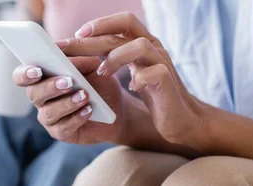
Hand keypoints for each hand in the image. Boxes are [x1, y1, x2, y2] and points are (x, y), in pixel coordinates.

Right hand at [12, 57, 125, 143]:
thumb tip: (63, 53)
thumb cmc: (100, 84)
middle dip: (49, 87)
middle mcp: (41, 98)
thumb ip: (78, 57)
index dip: (24, 73)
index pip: (22, 75)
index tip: (37, 70)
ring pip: (48, 112)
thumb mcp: (93, 66)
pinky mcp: (61, 133)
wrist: (117, 109)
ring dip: (67, 103)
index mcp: (43, 78)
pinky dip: (76, 118)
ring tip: (84, 96)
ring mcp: (49, 117)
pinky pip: (63, 128)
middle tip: (68, 82)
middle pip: (33, 93)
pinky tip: (88, 111)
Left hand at [61, 12, 208, 144]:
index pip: (121, 23)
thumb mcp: (132, 71)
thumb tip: (81, 50)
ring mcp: (162, 63)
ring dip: (116, 57)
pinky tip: (131, 88)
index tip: (75, 34)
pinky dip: (139, 78)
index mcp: (143, 44)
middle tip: (71, 45)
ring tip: (102, 72)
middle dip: (95, 35)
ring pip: (140, 45)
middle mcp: (154, 48)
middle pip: (125, 28)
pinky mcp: (168, 82)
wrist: (181, 118)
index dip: (99, 24)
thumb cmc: (153, 94)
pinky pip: (154, 73)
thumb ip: (114, 57)